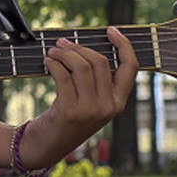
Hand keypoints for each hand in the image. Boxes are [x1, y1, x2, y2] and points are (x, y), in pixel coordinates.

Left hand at [18, 26, 136, 170]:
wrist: (46, 146)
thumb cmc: (66, 119)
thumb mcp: (89, 103)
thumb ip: (94, 81)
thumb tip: (83, 48)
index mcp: (119, 103)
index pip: (131, 68)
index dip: (124, 46)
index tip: (111, 30)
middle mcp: (109, 107)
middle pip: (100, 62)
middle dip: (78, 47)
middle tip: (61, 44)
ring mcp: (91, 110)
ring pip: (82, 66)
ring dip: (63, 54)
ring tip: (52, 52)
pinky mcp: (71, 111)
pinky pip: (63, 76)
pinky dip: (53, 64)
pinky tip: (47, 62)